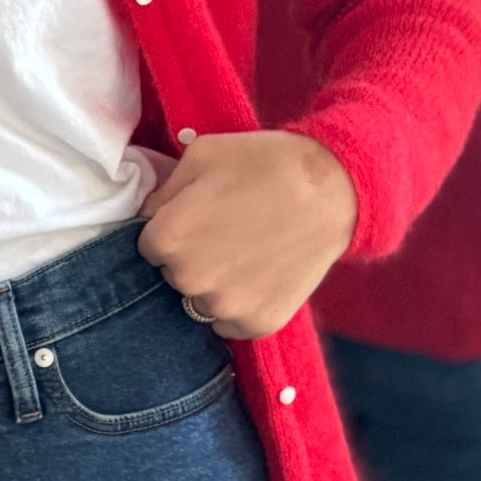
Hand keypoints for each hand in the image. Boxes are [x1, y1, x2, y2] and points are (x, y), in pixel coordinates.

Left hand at [137, 131, 357, 340]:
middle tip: (229, 231)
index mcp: (168, 239)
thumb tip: (146, 217)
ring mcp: (225, 307)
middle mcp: (189, 280)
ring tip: (249, 252)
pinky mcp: (258, 324)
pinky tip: (263, 274)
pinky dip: (242, 305)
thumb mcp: (201, 155)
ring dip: (215, 285)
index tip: (202, 216)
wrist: (334, 188)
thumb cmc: (264, 163)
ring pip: (200, 303)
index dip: (174, 229)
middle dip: (192, 257)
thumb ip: (162, 193)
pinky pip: (231, 324)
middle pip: (173, 276)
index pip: (148, 246)